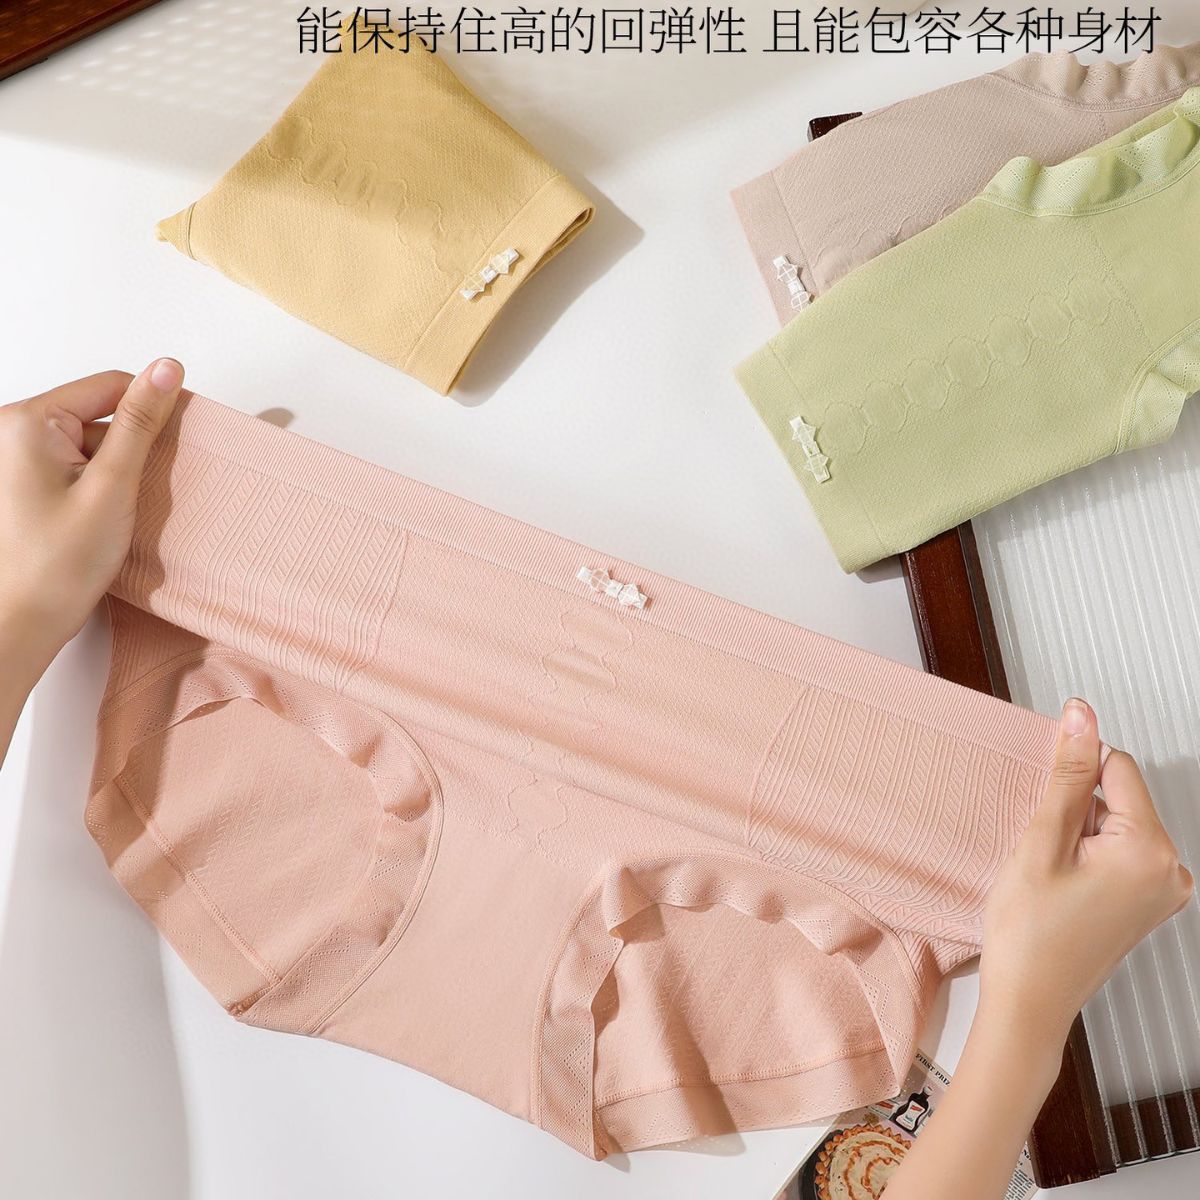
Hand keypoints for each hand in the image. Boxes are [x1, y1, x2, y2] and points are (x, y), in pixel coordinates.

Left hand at [0, 362, 184, 677]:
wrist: (19, 624)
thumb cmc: (56, 566)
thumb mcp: (112, 487)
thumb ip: (140, 424)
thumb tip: (167, 369)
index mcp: (27, 421)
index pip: (111, 385)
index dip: (152, 411)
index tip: (179, 445)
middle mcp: (13, 431)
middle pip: (100, 415)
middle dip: (130, 450)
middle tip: (134, 495)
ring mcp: (16, 459)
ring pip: (91, 444)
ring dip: (116, 472)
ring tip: (113, 515)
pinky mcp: (25, 483)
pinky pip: (77, 467)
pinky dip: (100, 488)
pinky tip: (102, 520)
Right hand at [979, 698, 1192, 1051]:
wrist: (1028, 1002)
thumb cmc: (1030, 936)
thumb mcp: (1041, 841)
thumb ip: (1068, 773)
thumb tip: (1082, 717)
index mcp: (1150, 851)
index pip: (1116, 766)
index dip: (1072, 775)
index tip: (1046, 803)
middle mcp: (1171, 870)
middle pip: (1118, 796)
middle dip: (1075, 809)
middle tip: (1044, 852)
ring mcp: (1163, 889)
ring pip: (1114, 822)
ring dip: (1078, 832)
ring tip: (1050, 872)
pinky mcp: (1148, 900)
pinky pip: (1118, 849)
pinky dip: (1086, 853)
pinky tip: (1062, 883)